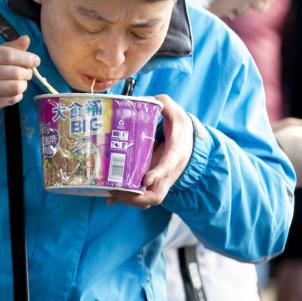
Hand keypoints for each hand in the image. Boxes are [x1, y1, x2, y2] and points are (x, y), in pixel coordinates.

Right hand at [0, 36, 38, 118]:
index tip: (35, 60)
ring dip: (23, 84)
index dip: (27, 58)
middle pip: (15, 72)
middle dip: (27, 72)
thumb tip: (26, 40)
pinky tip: (13, 90)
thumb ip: (7, 47)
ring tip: (21, 81)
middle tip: (28, 71)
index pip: (9, 55)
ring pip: (16, 87)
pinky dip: (17, 94)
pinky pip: (11, 100)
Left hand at [108, 94, 193, 208]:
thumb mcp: (176, 112)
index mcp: (175, 153)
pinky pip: (142, 196)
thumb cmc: (181, 126)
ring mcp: (162, 179)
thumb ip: (164, 104)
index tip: (144, 179)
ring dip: (130, 200)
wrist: (192, 141)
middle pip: (157, 195)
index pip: (168, 167)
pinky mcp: (154, 181)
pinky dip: (128, 199)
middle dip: (138, 198)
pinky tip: (110, 200)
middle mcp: (169, 171)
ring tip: (111, 194)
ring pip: (149, 199)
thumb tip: (149, 100)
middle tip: (119, 191)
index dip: (157, 174)